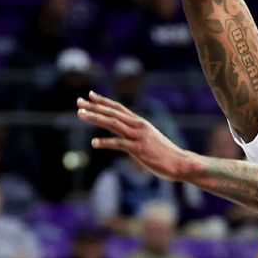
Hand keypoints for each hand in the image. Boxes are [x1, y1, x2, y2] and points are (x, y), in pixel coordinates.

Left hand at [77, 91, 199, 180]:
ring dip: (95, 118)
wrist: (179, 162)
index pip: (119, 108)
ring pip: (113, 123)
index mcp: (140, 122)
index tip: (90, 95)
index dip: (103, 101)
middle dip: (94, 106)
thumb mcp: (150, 138)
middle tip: (78, 101)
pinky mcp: (138, 149)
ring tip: (80, 114)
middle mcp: (139, 126)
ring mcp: (138, 137)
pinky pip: (119, 144)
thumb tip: (127, 134)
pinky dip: (105, 142)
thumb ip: (138, 134)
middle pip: (113, 113)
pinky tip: (93, 143)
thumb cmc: (165, 153)